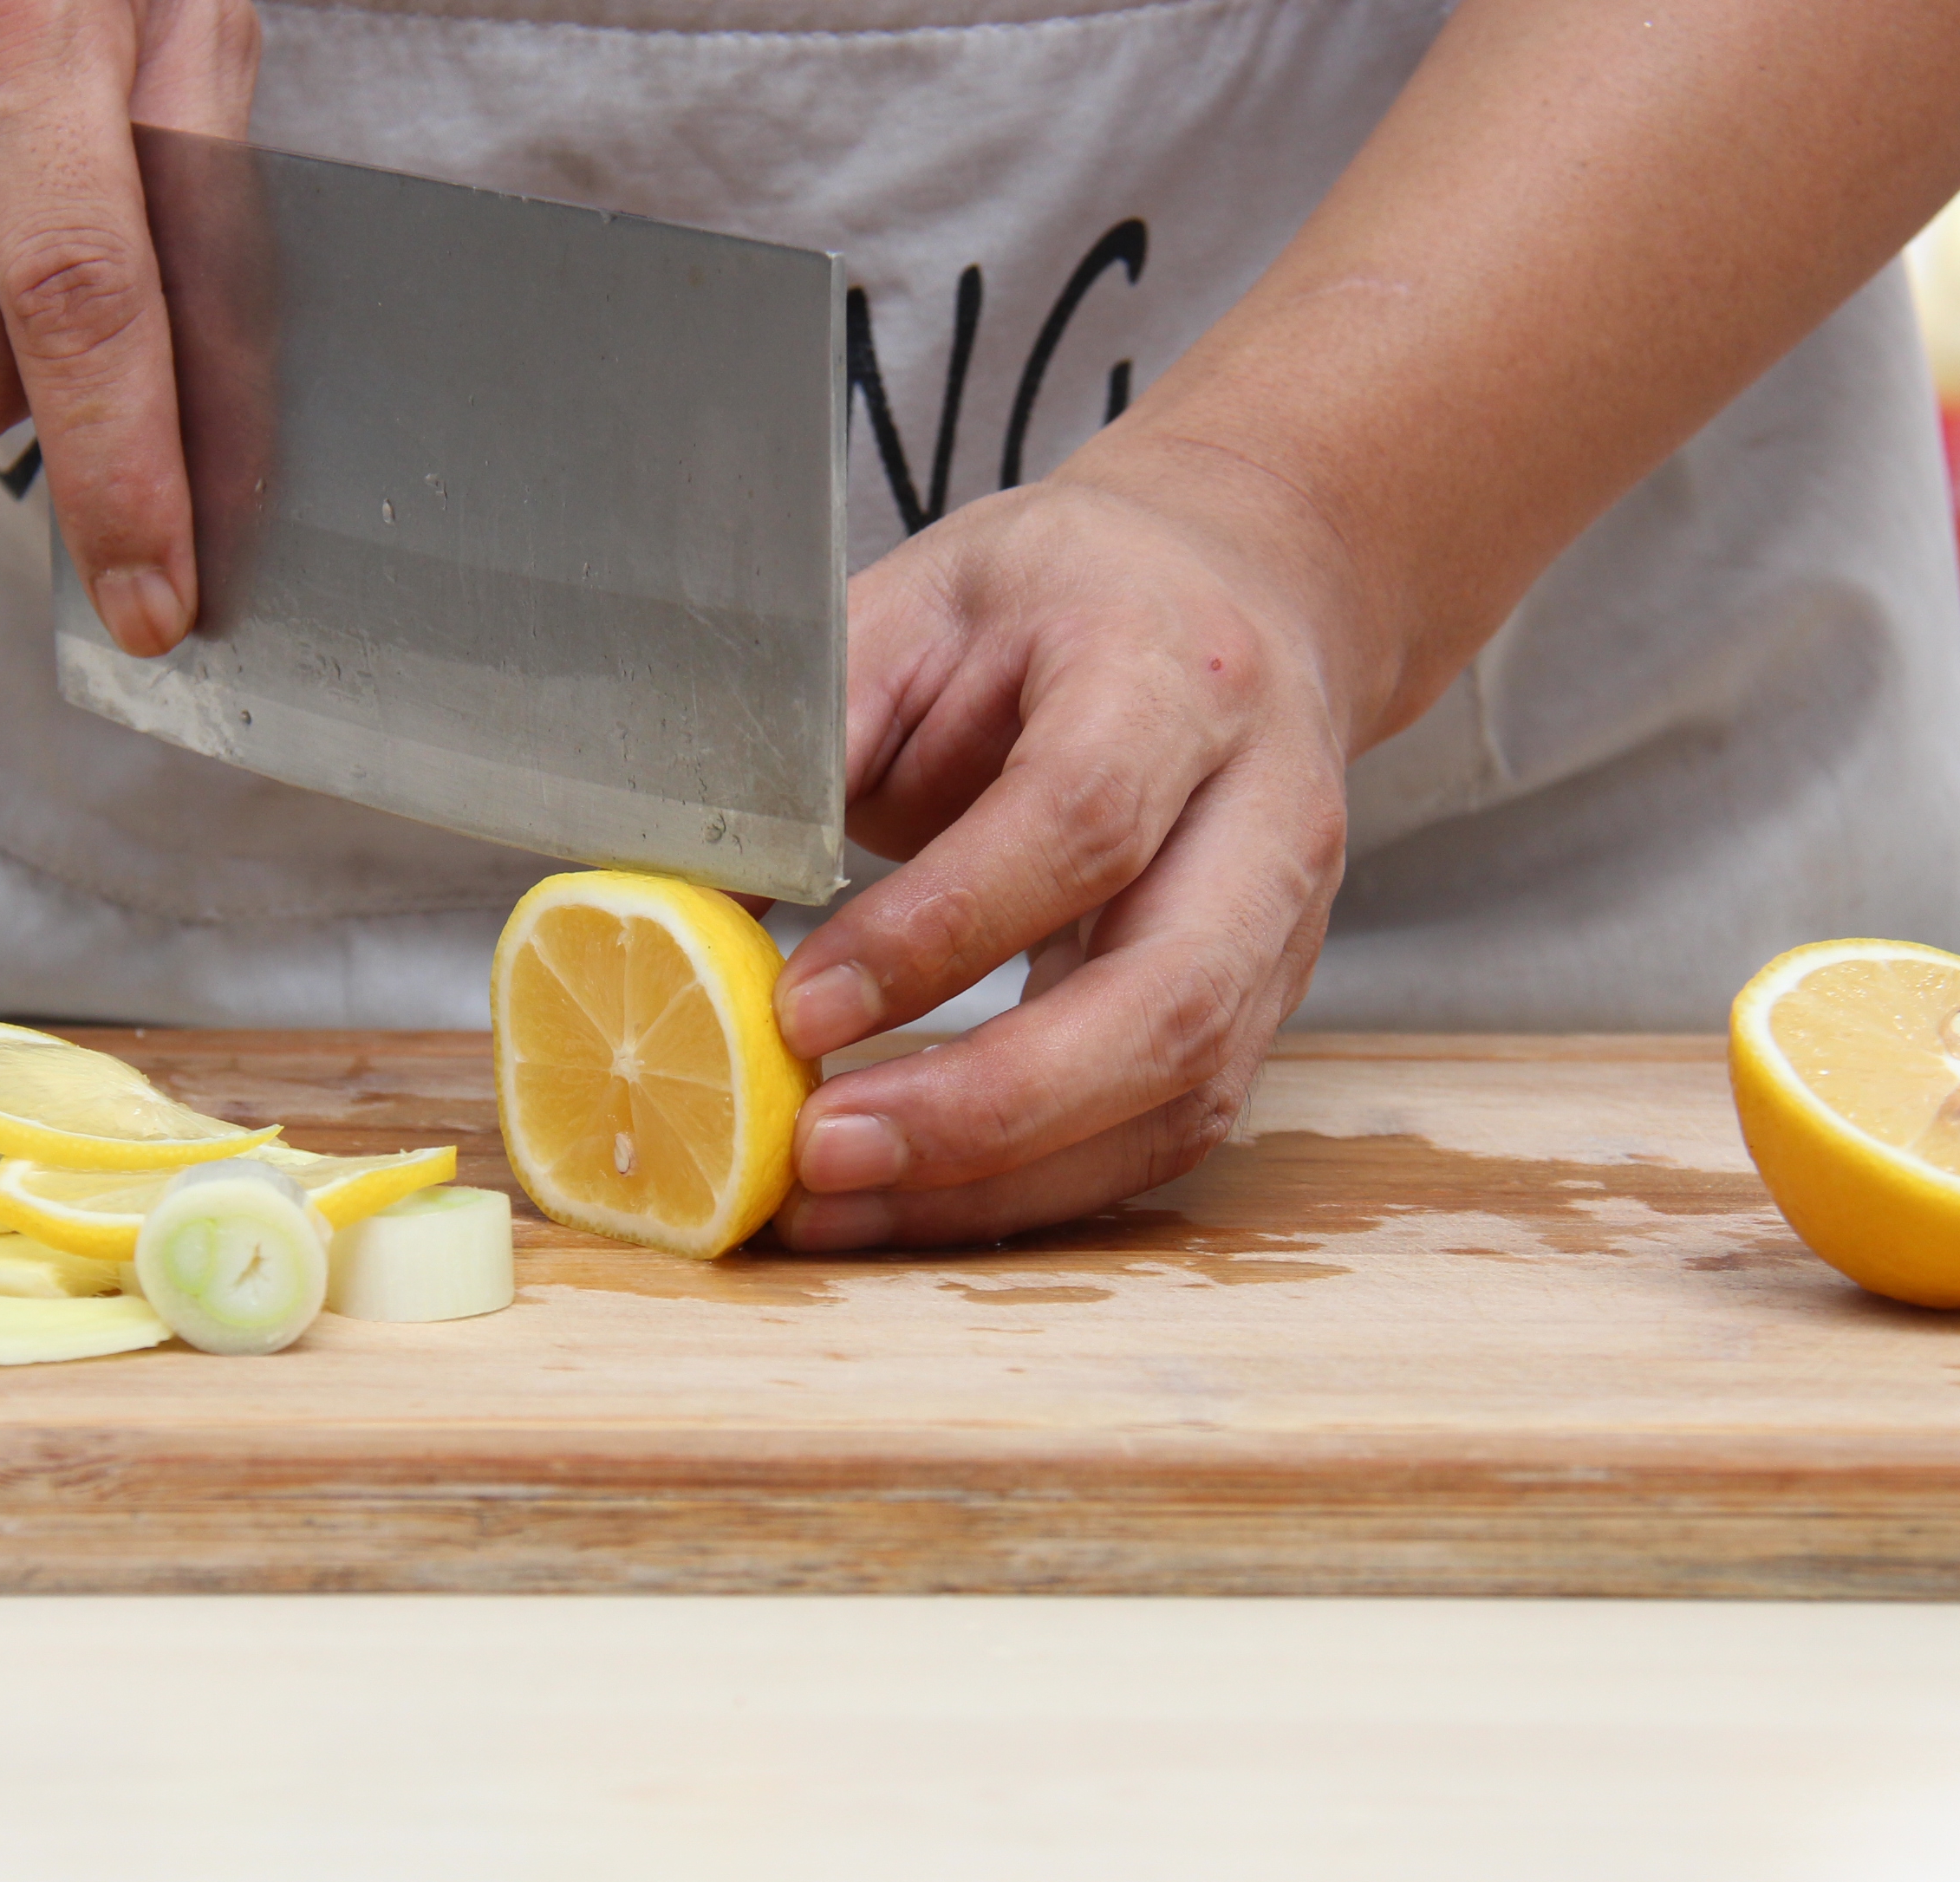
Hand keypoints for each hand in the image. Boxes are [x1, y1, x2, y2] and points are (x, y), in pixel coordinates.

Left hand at [769, 448, 1374, 1250]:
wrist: (1232, 599)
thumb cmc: (1059, 605)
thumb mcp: (920, 607)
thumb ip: (811, 737)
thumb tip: (675, 894)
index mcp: (1175, 670)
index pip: (1079, 821)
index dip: (939, 931)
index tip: (797, 1008)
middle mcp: (1265, 809)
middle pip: (1169, 997)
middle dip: (989, 1105)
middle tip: (822, 1151)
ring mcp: (1284, 927)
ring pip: (1178, 1097)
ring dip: (1003, 1180)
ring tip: (839, 1204)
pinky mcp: (1261, 1011)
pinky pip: (1161, 1134)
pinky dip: (1033, 1191)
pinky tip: (912, 1201)